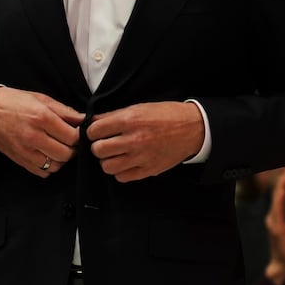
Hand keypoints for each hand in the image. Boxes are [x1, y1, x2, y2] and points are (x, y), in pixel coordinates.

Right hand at [0, 86, 81, 177]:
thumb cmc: (15, 103)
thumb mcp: (41, 99)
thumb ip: (64, 111)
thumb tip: (83, 119)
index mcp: (42, 117)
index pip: (72, 136)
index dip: (79, 136)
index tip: (77, 132)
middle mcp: (34, 136)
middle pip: (66, 154)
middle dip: (72, 149)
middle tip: (69, 142)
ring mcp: (26, 151)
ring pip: (56, 166)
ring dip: (61, 159)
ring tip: (58, 148)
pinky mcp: (20, 160)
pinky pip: (43, 172)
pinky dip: (49, 167)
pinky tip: (47, 155)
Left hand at [87, 101, 204, 182]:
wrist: (193, 128)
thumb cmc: (166, 115)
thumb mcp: (139, 107)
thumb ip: (114, 115)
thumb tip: (92, 121)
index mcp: (129, 120)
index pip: (94, 130)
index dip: (92, 131)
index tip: (97, 132)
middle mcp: (133, 140)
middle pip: (98, 150)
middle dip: (98, 146)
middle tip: (105, 143)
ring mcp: (141, 157)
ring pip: (107, 166)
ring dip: (108, 160)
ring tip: (115, 154)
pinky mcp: (148, 170)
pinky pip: (122, 177)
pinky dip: (120, 171)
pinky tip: (126, 162)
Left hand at [263, 168, 284, 284]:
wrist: (280, 266)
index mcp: (276, 218)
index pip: (279, 195)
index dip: (284, 182)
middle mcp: (271, 216)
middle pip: (276, 195)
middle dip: (282, 182)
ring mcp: (271, 220)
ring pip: (276, 200)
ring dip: (282, 188)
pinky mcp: (274, 223)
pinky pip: (278, 206)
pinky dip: (282, 197)